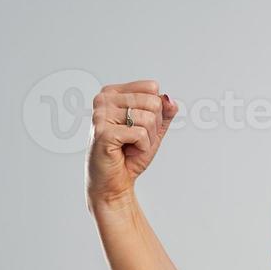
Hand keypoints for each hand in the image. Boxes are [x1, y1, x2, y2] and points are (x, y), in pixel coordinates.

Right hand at [85, 79, 176, 211]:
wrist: (115, 181)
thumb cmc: (131, 154)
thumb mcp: (154, 130)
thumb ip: (164, 112)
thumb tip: (170, 99)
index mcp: (113, 92)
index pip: (151, 88)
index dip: (156, 111)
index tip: (140, 126)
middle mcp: (104, 99)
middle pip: (153, 102)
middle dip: (153, 127)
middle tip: (137, 140)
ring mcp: (101, 115)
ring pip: (148, 118)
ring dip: (148, 139)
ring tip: (131, 146)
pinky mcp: (103, 132)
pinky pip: (140, 134)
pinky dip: (142, 148)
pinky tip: (128, 152)